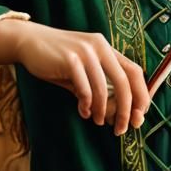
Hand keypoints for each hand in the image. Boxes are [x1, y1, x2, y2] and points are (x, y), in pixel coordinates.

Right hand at [10, 22, 149, 134]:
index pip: (134, 72)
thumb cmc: (58, 60)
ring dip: (103, 110)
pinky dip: (86, 105)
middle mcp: (100, 47)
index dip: (141, 95)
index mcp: (107, 48)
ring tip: (98, 121)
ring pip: (103, 88)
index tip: (139, 116)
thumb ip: (100, 86)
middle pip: (124, 82)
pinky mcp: (69, 59)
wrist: (28, 41)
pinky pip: (84, 88)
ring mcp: (85, 52)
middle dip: (126, 109)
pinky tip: (83, 112)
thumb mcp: (83, 70)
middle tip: (122, 128)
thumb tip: (119, 115)